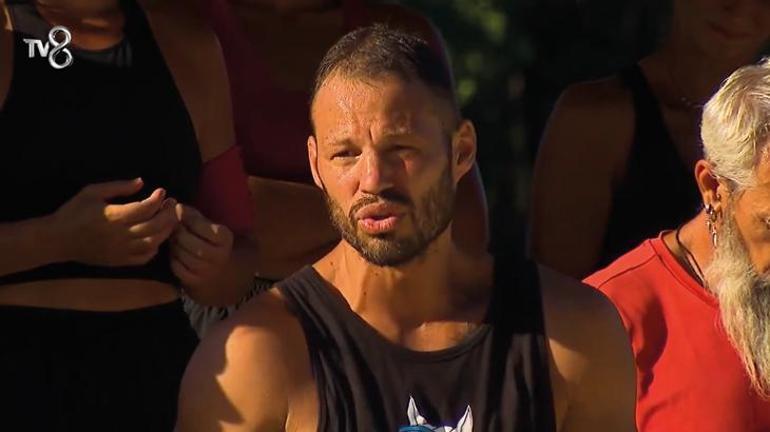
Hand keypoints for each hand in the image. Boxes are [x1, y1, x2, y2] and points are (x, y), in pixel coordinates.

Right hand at [51, 178, 178, 265]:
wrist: (58, 240)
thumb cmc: (74, 212)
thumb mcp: (91, 192)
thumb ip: (118, 187)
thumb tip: (141, 182)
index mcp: (115, 216)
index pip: (145, 208)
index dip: (158, 199)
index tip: (162, 192)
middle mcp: (122, 235)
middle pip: (155, 226)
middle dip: (168, 214)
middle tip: (172, 204)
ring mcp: (122, 250)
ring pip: (153, 242)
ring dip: (166, 231)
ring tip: (169, 220)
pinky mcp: (120, 261)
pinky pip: (144, 257)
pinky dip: (155, 248)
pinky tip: (156, 238)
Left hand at [170, 204, 232, 286]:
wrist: (231, 275)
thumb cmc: (223, 246)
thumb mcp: (220, 230)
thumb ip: (201, 218)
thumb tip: (178, 207)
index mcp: (225, 239)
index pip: (198, 224)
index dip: (186, 216)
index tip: (179, 208)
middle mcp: (216, 256)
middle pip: (186, 239)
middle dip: (176, 230)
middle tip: (171, 223)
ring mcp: (205, 271)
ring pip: (180, 253)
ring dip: (173, 243)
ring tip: (173, 236)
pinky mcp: (195, 282)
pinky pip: (176, 267)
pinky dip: (173, 257)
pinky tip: (176, 251)